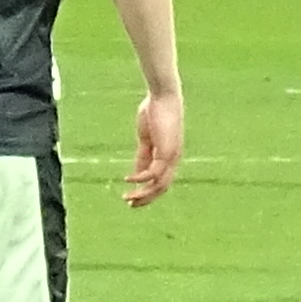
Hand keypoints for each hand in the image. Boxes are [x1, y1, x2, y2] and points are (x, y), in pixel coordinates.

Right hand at [128, 85, 185, 207]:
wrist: (163, 96)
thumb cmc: (155, 111)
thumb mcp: (146, 138)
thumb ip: (143, 154)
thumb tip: (137, 172)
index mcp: (169, 156)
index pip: (160, 180)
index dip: (146, 191)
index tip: (131, 196)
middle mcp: (173, 160)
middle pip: (162, 188)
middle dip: (146, 198)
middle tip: (130, 204)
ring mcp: (171, 157)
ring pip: (159, 185)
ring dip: (143, 194)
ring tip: (127, 198)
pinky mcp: (166, 152)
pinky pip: (153, 173)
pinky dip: (140, 178)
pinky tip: (128, 179)